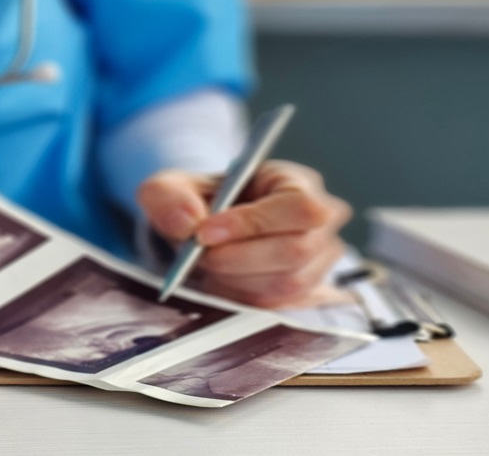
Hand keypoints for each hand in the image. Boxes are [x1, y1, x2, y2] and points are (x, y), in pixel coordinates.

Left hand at [136, 160, 351, 307]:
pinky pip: (276, 305)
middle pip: (295, 250)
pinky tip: (221, 279)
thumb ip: (168, 197)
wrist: (204, 233)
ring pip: (285, 283)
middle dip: (237, 257)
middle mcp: (320, 224)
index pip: (298, 206)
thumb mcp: (172, 188)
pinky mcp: (306, 294)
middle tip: (199, 254)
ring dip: (236, 279)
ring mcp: (318, 262)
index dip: (253, 223)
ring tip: (208, 263)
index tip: (204, 233)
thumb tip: (187, 222)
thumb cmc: (200, 203)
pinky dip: (240, 296)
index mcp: (297, 183)